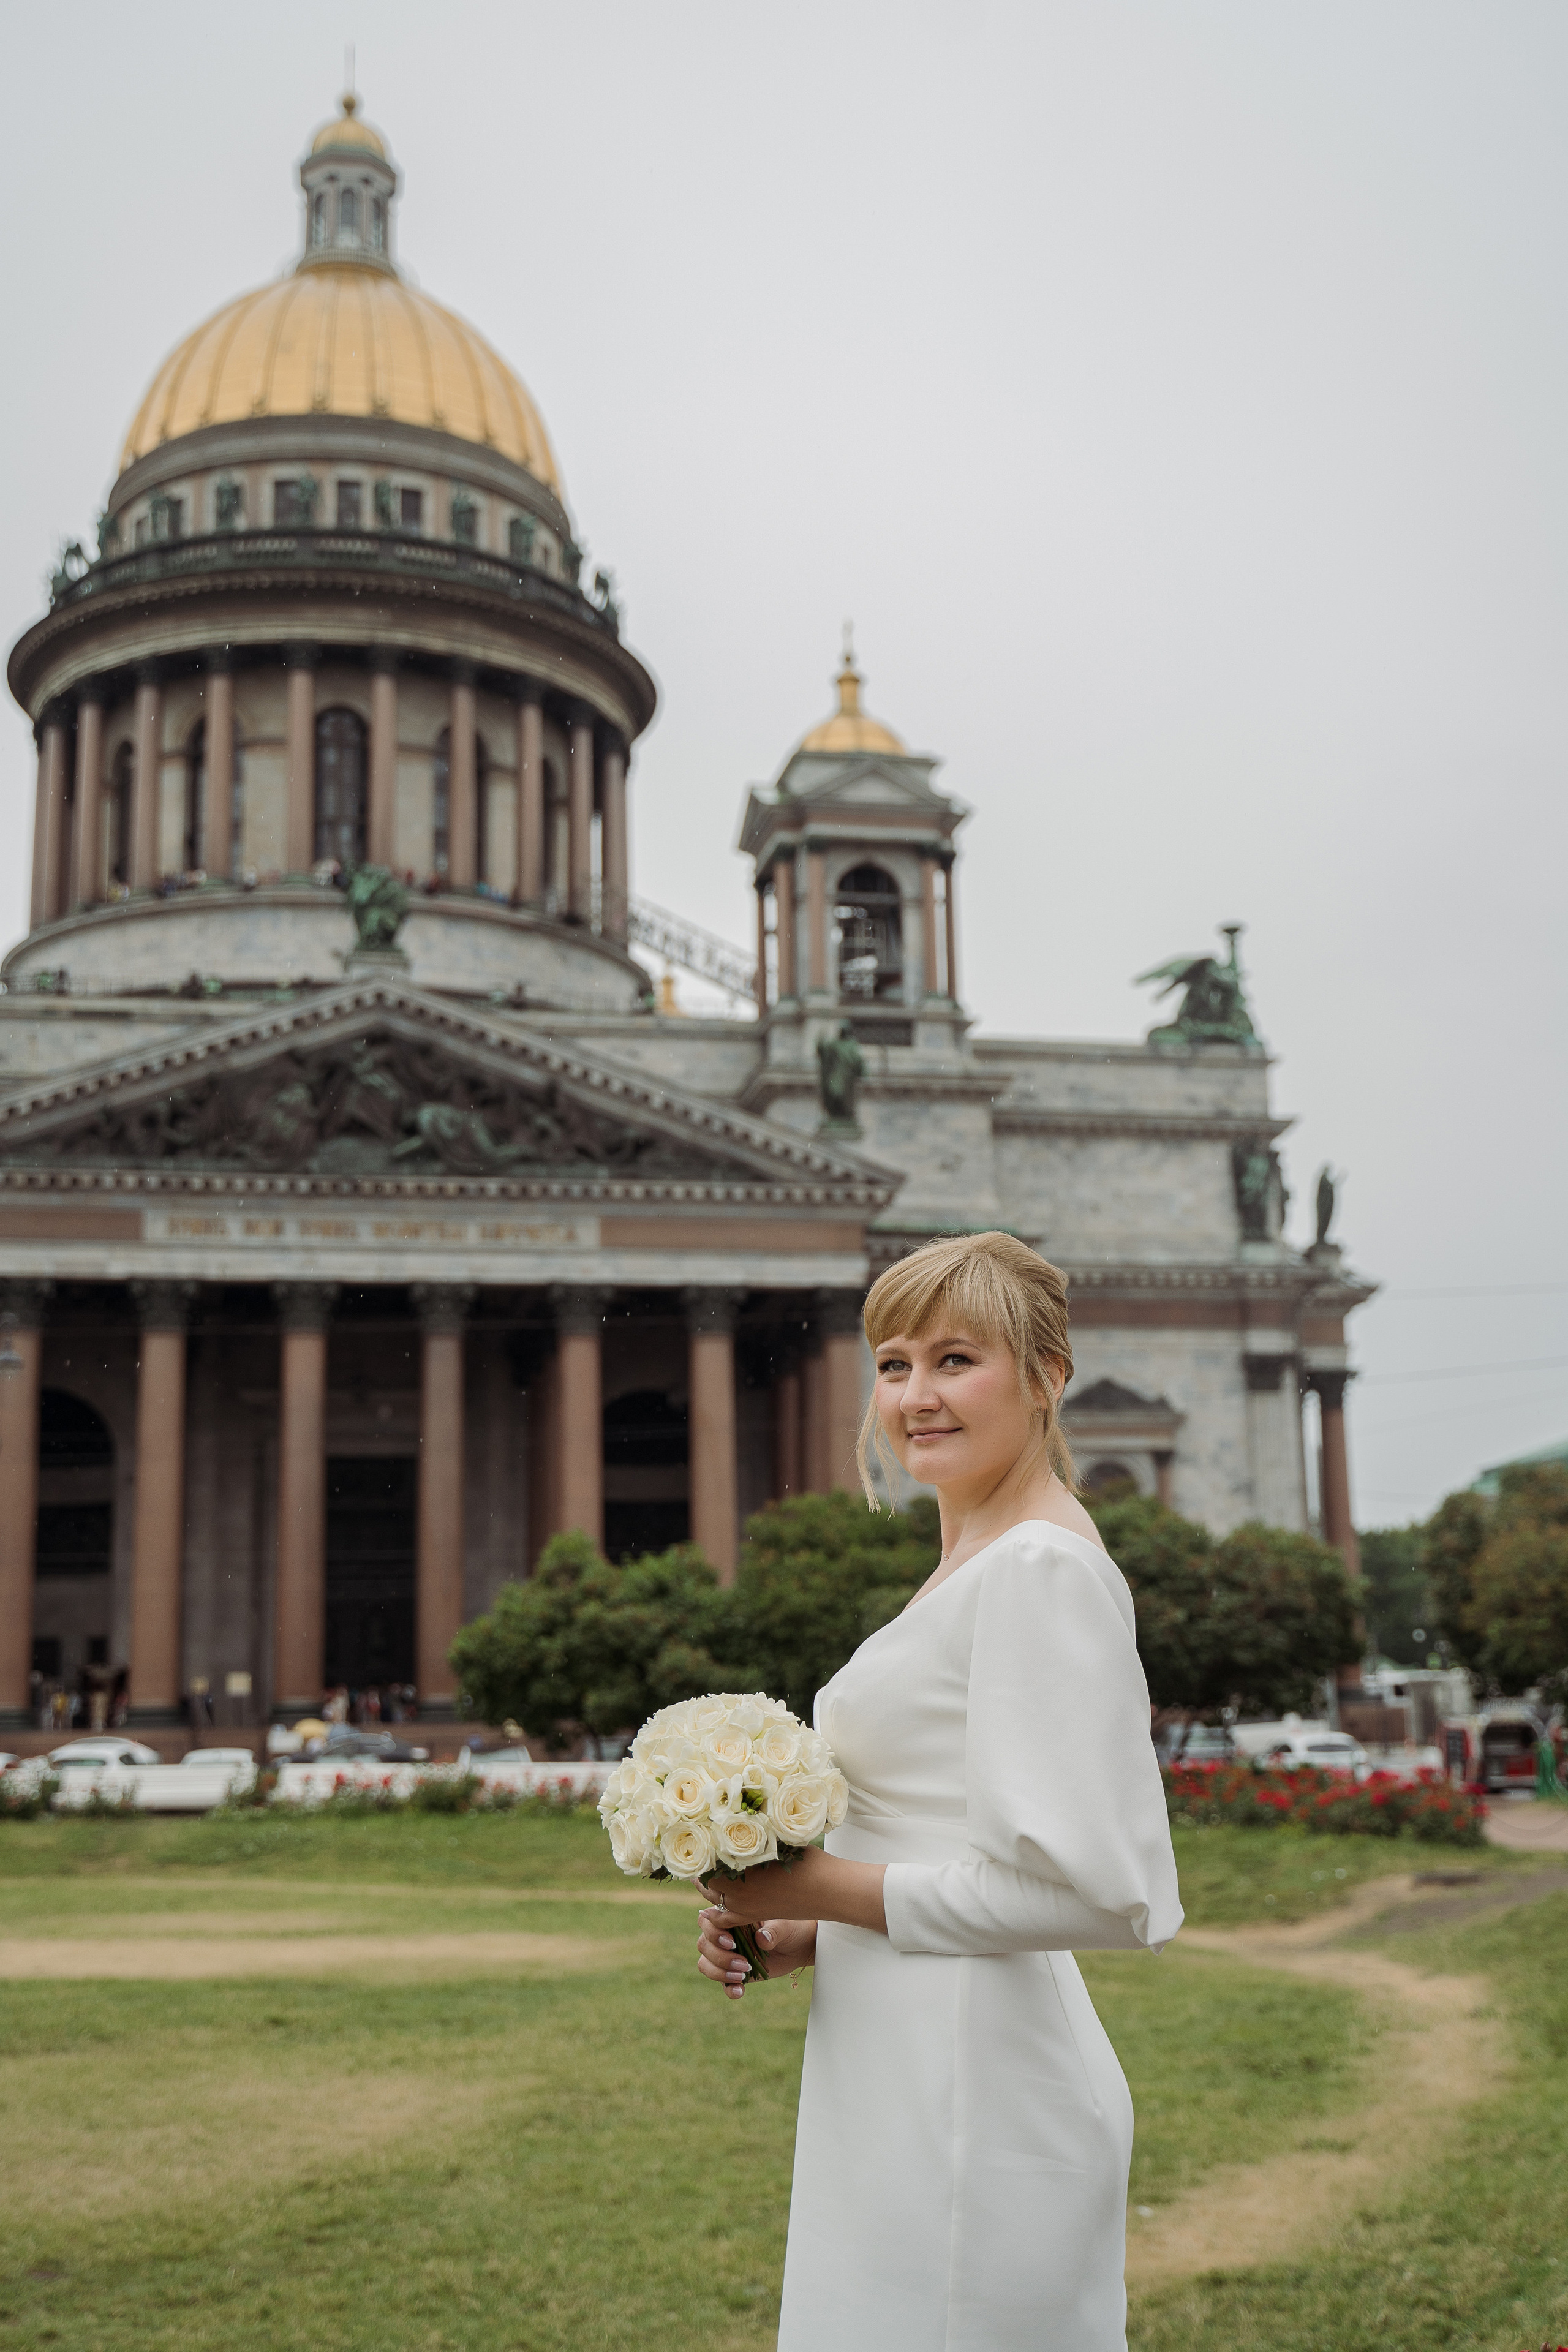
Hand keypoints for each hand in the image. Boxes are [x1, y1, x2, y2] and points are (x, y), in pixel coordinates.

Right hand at [697, 1906, 816, 1998]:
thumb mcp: (784, 1926)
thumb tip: (761, 1939)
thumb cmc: (789, 1928)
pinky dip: (727, 1988)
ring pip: (705, 1964)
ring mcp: (726, 1955)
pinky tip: (740, 1991)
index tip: (732, 1943)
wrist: (799, 1946)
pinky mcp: (734, 1972)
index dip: (713, 1933)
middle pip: (703, 1945)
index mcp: (731, 1916)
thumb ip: (772, 1931)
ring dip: (720, 1973)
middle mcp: (724, 1934)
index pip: (706, 1920)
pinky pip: (721, 1983)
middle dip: (719, 1956)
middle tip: (744, 1963)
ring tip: (742, 1976)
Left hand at [699, 1844, 886, 1933]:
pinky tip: (718, 1897)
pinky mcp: (752, 1917)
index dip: (702, 1847)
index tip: (702, 1835)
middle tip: (704, 1851)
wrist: (828, 1889)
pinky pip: (722, 1918)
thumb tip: (735, 1812)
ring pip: (712, 1897)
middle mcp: (738, 1891)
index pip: (707, 1859)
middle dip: (704, 1866)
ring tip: (710, 1870)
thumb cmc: (808, 1859)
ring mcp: (744, 1908)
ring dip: (709, 1885)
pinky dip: (715, 1910)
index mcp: (743, 1869)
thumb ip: (757, 1833)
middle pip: (707, 1879)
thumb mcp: (781, 1839)